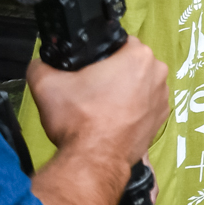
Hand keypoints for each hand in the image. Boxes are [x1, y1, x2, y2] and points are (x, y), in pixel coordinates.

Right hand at [27, 36, 166, 163]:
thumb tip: (40, 63)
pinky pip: (145, 107)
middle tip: (90, 91)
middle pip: (131, 65)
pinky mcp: (161, 120)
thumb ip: (41, 66)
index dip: (101, 55)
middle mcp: (158, 73)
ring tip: (99, 109)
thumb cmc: (77, 119)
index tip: (87, 70)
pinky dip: (131, 112)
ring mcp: (163, 98)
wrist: (93, 160)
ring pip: (139, 86)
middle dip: (113, 74)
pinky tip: (112, 122)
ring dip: (123, 93)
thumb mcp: (47, 85)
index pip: (120, 44)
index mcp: (139, 56)